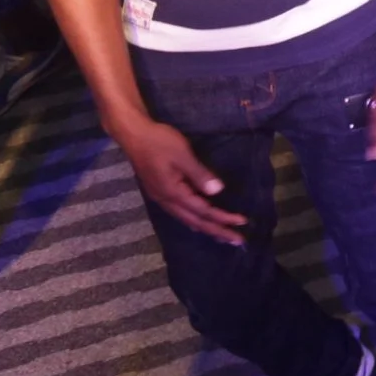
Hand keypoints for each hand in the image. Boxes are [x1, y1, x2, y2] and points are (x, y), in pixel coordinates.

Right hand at [114, 114, 246, 243]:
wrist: (133, 135)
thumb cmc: (159, 142)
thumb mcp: (182, 155)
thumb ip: (199, 174)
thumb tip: (217, 191)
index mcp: (173, 193)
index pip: (203, 211)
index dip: (223, 218)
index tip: (242, 223)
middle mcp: (166, 200)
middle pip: (195, 221)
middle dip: (217, 231)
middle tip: (238, 241)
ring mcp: (161, 197)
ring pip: (186, 219)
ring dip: (206, 227)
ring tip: (222, 235)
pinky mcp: (160, 191)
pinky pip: (180, 212)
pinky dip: (193, 219)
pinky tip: (199, 221)